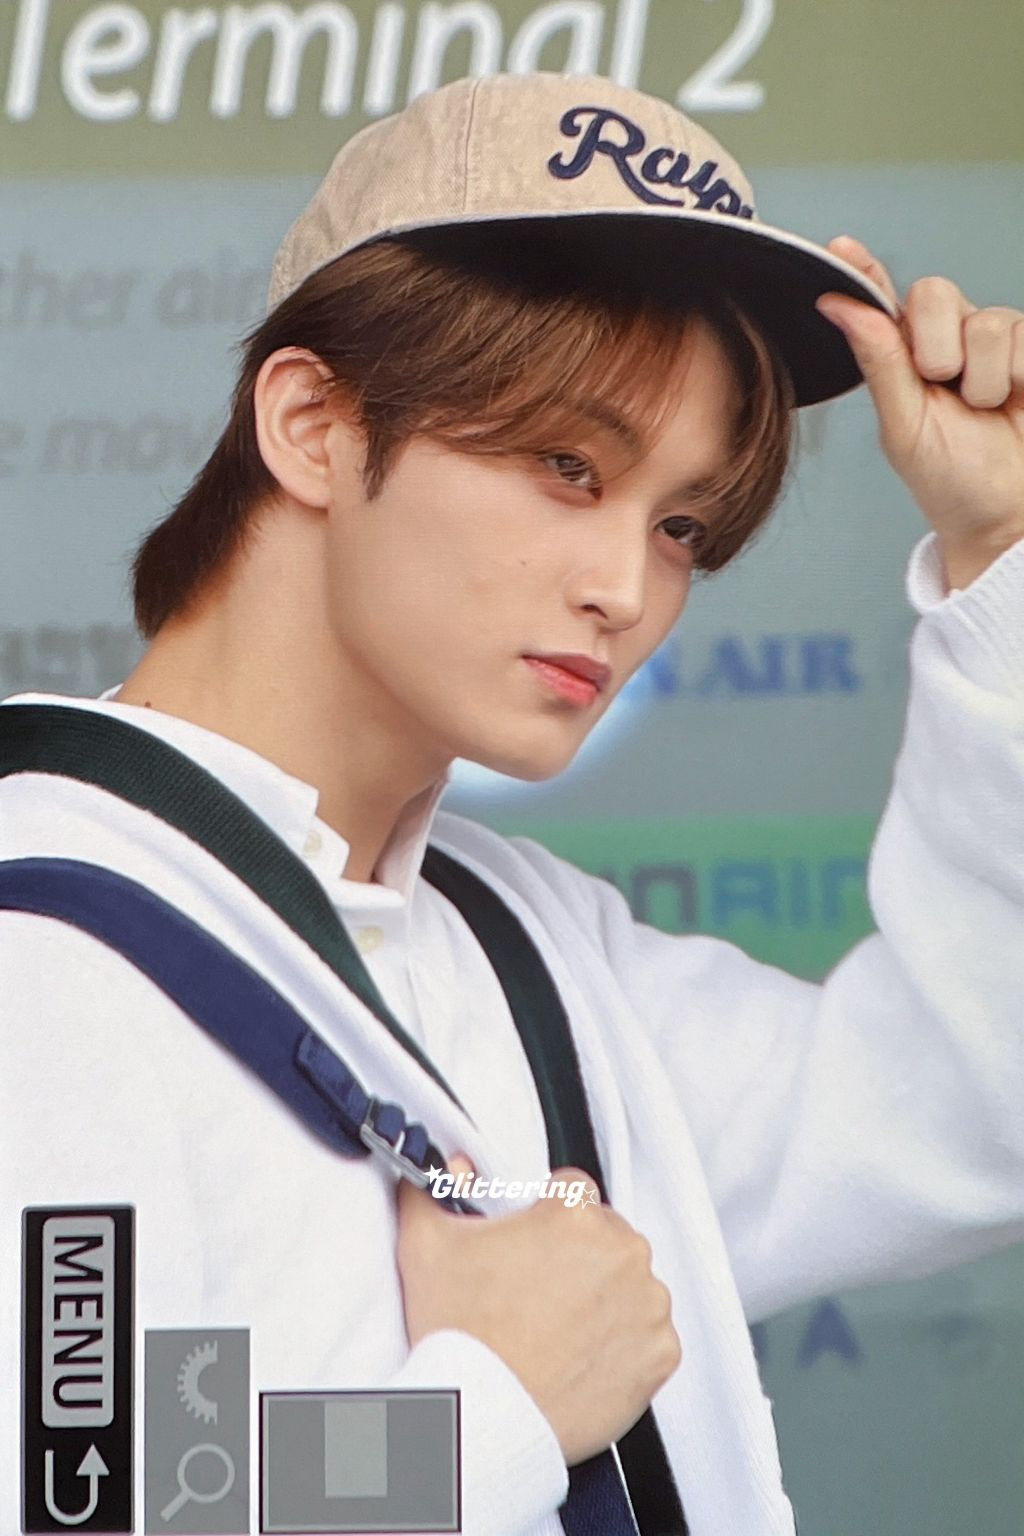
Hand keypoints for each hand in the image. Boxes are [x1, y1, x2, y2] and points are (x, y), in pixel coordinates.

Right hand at [395, 1154, 682, 1466]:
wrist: (483, 1419)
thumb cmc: (459, 1336)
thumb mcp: (425, 1246)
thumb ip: (431, 1189)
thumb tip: (438, 1167)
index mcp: (573, 1213)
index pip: (572, 1189)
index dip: (546, 1214)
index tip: (532, 1242)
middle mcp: (621, 1251)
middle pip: (605, 1234)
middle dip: (577, 1254)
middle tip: (538, 1291)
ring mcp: (647, 1303)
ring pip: (630, 1281)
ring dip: (604, 1296)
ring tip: (558, 1328)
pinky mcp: (660, 1352)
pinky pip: (649, 1334)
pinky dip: (624, 1343)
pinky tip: (583, 1354)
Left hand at [816, 236, 1023, 587]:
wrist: (1008, 514)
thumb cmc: (953, 480)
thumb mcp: (906, 427)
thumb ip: (879, 362)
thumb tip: (836, 304)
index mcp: (902, 358)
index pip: (880, 301)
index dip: (862, 271)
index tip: (840, 248)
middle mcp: (946, 338)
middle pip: (933, 293)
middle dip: (935, 346)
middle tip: (944, 388)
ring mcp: (991, 339)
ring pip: (985, 320)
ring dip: (982, 378)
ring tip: (983, 409)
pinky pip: (1023, 336)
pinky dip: (1015, 376)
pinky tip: (1015, 399)